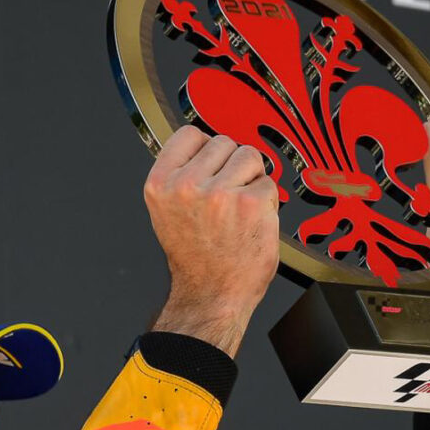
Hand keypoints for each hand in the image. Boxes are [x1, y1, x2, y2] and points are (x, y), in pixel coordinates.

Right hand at [142, 128, 280, 355]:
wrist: (211, 295)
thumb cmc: (195, 257)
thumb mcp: (168, 211)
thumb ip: (181, 176)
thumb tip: (205, 147)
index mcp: (161, 183)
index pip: (189, 134)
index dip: (206, 150)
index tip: (211, 169)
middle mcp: (187, 185)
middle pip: (223, 142)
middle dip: (231, 166)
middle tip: (226, 200)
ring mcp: (220, 193)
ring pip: (249, 156)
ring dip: (251, 179)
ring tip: (238, 209)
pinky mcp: (251, 203)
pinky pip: (268, 182)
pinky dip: (267, 201)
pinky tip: (251, 222)